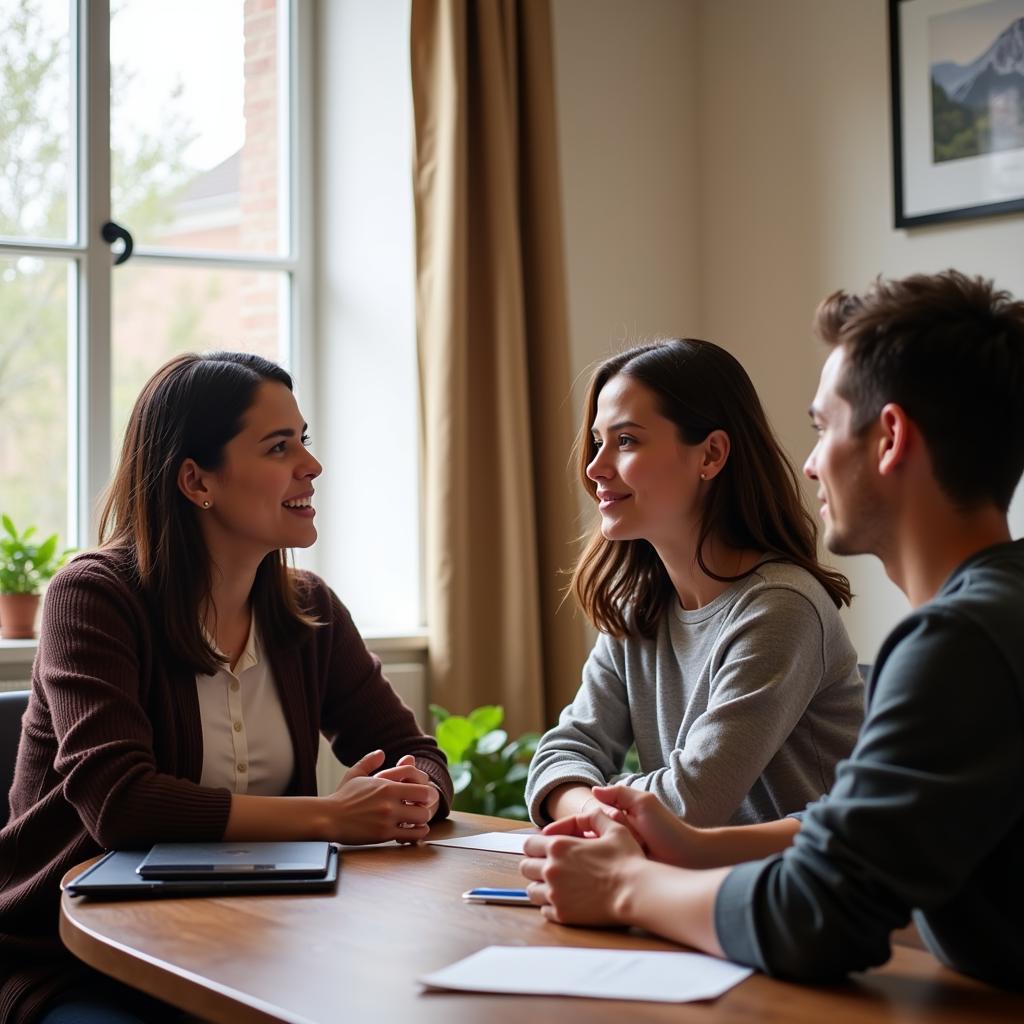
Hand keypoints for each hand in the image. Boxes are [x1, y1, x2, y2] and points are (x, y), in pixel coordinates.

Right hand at [324, 750, 436, 844]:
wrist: (328, 818)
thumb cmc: (342, 797)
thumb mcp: (355, 774)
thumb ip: (369, 761)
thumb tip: (381, 753)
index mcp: (386, 785)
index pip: (422, 785)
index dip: (424, 790)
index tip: (418, 796)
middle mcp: (390, 801)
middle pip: (426, 801)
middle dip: (426, 805)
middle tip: (419, 809)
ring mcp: (388, 818)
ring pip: (421, 819)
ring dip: (421, 821)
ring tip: (415, 822)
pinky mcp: (384, 835)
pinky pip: (411, 835)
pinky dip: (415, 834)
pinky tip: (410, 833)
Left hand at [520, 809, 645, 925]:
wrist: (636, 893)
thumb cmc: (627, 860)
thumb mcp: (614, 828)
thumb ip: (594, 817)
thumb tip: (586, 813)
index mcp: (559, 846)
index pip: (528, 844)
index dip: (536, 846)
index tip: (545, 850)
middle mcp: (552, 869)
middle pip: (525, 867)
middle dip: (535, 866)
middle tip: (550, 868)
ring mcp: (555, 894)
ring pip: (531, 891)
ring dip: (541, 887)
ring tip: (557, 886)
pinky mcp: (562, 914)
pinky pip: (544, 910)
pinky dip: (551, 906)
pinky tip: (565, 901)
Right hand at [581, 786, 705, 867]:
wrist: (684, 858)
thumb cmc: (667, 828)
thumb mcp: (644, 803)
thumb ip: (619, 793)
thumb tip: (594, 790)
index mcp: (620, 815)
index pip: (596, 811)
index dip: (610, 814)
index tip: (628, 819)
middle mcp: (615, 832)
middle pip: (598, 827)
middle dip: (619, 827)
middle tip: (642, 834)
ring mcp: (617, 851)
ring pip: (603, 843)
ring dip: (622, 842)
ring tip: (642, 845)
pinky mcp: (620, 868)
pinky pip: (608, 860)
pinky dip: (619, 857)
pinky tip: (637, 856)